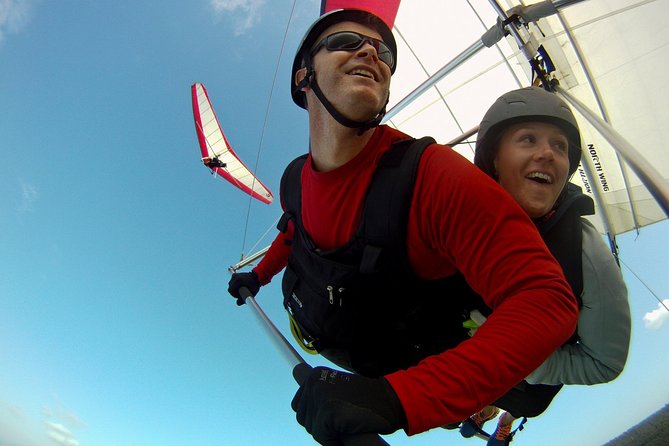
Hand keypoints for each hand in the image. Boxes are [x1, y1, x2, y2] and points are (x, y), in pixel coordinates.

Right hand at [227, 271, 259, 304]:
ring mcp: (234, 275)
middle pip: (230, 288)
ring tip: (242, 289)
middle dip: (235, 292)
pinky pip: (232, 283)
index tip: (240, 296)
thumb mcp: (252, 293)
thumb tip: (237, 303)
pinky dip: (235, 286)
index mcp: (238, 280)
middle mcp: (235, 277)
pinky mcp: (235, 275)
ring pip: (231, 285)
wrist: (257, 276)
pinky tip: (241, 286)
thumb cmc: (255, 284)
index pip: (231, 290)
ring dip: (235, 289)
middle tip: (242, 293)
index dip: (234, 295)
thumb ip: (244, 299)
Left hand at [291, 364, 405, 445]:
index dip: (315, 416)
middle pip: (302, 418)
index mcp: (316, 375)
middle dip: (321, 426)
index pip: (299, 405)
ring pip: (312, 428)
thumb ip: (320, 391)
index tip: (333, 415)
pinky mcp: (328, 411)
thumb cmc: (367, 400)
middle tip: (343, 421)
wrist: (391, 400)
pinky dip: (333, 441)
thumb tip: (297, 387)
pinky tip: (348, 431)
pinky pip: (322, 436)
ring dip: (327, 433)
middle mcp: (314, 382)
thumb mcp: (338, 388)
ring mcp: (321, 396)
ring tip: (346, 424)